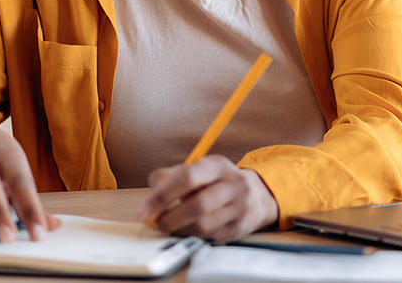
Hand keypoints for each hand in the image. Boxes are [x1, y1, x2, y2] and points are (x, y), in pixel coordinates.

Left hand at [138, 155, 278, 240]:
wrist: (257, 195)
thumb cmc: (217, 182)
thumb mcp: (199, 169)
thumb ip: (172, 175)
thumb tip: (153, 188)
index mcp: (217, 165)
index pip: (187, 177)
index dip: (162, 196)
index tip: (143, 211)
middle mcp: (233, 183)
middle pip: (198, 205)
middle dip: (170, 218)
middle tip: (156, 223)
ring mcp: (240, 206)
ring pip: (204, 225)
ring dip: (180, 229)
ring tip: (171, 227)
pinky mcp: (241, 227)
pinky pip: (211, 237)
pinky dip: (194, 236)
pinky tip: (188, 230)